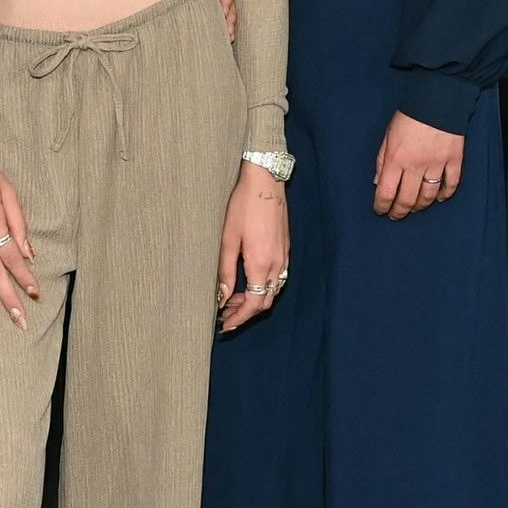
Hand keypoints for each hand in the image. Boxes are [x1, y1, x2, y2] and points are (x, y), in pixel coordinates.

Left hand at [202, 0, 237, 40]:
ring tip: (229, 38)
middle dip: (230, 16)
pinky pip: (215, 12)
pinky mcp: (205, 0)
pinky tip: (223, 37)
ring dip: (228, 23)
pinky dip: (219, 24)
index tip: (224, 11)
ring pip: (224, 8)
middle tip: (228, 31)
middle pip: (228, 0)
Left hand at [217, 162, 291, 330]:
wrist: (265, 182)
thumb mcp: (228, 240)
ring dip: (255, 300)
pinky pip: (277, 278)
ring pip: (273, 291)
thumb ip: (226, 271)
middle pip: (266, 301)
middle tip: (225, 316)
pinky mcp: (285, 249)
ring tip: (233, 301)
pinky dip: (263, 287)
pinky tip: (248, 282)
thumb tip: (222, 297)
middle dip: (246, 313)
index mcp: (261, 264)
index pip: (254, 304)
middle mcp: (277, 264)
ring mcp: (284, 257)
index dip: (240, 318)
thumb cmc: (244, 206)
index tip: (225, 325)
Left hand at [371, 112, 465, 218]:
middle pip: (407, 199)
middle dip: (400, 211)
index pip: (386, 192)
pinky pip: (451, 185)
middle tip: (396, 215)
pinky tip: (440, 198)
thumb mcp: (388, 135)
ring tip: (415, 207)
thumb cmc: (408, 117)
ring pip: (428, 196)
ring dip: (420, 206)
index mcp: (396, 158)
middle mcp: (416, 165)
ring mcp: (437, 164)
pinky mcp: (454, 160)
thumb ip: (382, 159)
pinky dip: (445, 194)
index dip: (382, 206)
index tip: (380, 210)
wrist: (437, 99)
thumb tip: (378, 182)